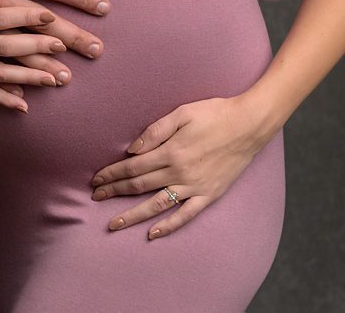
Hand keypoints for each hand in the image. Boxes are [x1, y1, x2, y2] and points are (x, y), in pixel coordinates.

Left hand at [87, 91, 285, 238]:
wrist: (249, 125)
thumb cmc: (214, 114)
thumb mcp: (182, 112)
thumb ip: (155, 131)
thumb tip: (131, 149)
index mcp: (171, 151)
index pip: (133, 166)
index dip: (112, 173)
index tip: (96, 179)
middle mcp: (180, 172)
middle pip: (139, 185)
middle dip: (115, 191)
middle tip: (95, 197)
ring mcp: (194, 186)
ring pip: (156, 205)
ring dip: (133, 215)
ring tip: (113, 224)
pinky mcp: (209, 194)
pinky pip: (186, 215)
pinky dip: (169, 226)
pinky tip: (152, 233)